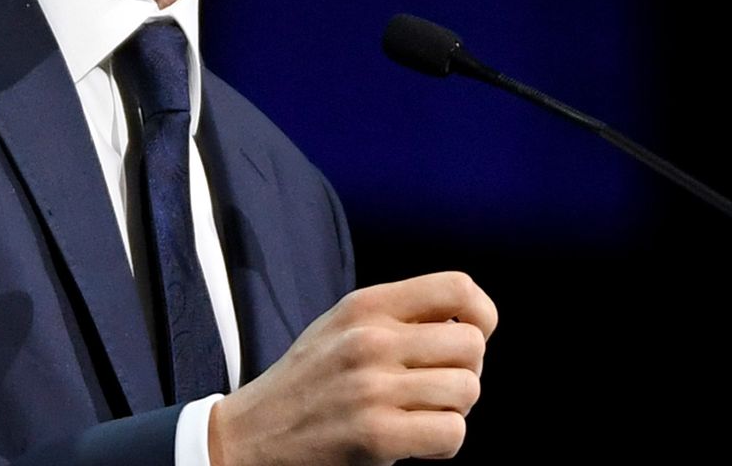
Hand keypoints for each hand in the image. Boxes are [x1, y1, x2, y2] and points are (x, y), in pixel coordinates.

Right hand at [208, 270, 496, 465]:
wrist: (249, 436)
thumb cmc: (310, 382)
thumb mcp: (343, 326)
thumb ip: (398, 316)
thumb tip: (471, 324)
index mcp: (365, 305)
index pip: (457, 287)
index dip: (481, 315)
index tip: (469, 339)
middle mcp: (369, 339)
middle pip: (472, 345)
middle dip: (466, 371)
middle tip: (436, 388)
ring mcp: (371, 388)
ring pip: (467, 391)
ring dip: (453, 410)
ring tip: (419, 414)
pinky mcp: (375, 436)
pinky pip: (452, 433)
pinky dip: (443, 442)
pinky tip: (415, 441)